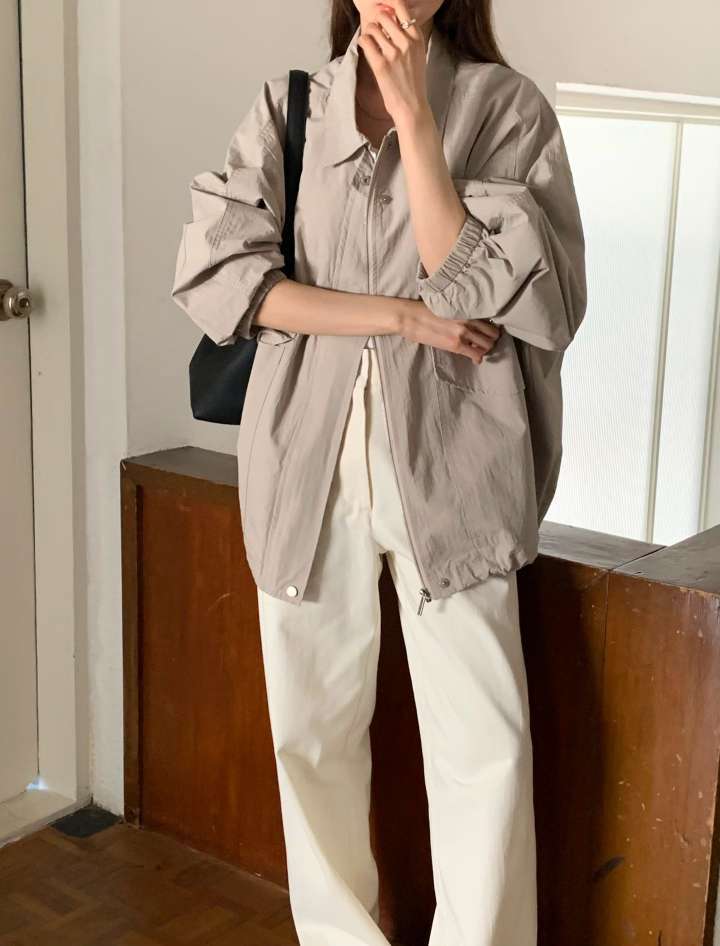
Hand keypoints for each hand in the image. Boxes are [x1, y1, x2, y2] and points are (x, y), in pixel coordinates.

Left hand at [357, 1, 430, 126]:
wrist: (412, 107)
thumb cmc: (413, 84)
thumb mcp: (418, 56)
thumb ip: (407, 39)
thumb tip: (391, 23)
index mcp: (417, 39)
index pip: (401, 8)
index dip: (389, 7)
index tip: (385, 15)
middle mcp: (406, 43)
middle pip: (384, 16)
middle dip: (377, 22)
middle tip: (376, 32)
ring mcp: (393, 53)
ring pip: (373, 28)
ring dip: (369, 33)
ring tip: (372, 43)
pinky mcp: (380, 64)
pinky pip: (366, 41)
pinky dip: (363, 42)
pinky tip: (366, 48)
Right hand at [397, 299, 502, 363]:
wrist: (411, 317)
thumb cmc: (424, 311)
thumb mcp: (447, 307)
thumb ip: (461, 313)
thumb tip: (468, 321)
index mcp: (467, 310)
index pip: (490, 321)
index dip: (491, 330)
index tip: (487, 334)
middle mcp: (469, 320)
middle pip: (493, 334)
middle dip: (491, 341)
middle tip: (484, 345)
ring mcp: (463, 333)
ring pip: (487, 345)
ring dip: (485, 350)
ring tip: (478, 351)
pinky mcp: (456, 344)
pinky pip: (476, 354)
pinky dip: (478, 358)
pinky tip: (475, 359)